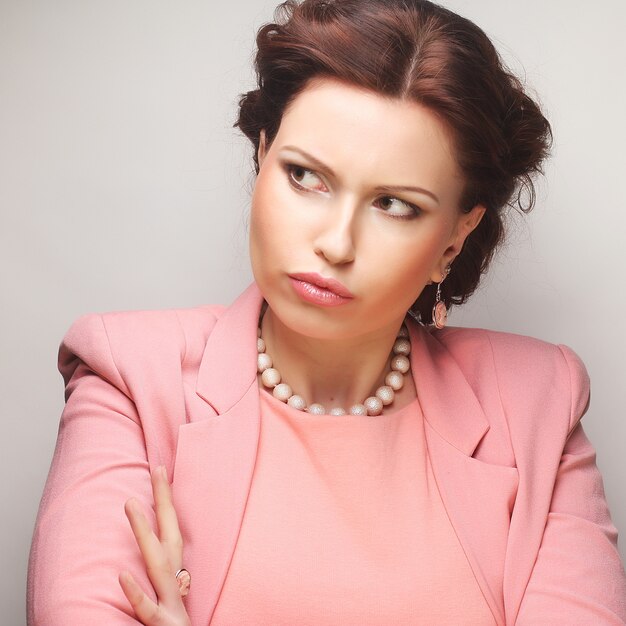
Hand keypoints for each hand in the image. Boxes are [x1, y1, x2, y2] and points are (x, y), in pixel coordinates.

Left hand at [119, 466, 190, 625]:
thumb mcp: (178, 607)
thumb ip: (175, 586)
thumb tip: (175, 568)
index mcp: (178, 582)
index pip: (174, 535)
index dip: (168, 504)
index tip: (162, 472)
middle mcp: (177, 588)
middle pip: (172, 538)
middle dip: (164, 503)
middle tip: (156, 470)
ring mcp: (172, 608)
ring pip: (158, 565)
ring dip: (144, 533)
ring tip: (130, 504)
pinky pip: (149, 610)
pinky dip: (137, 593)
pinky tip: (121, 575)